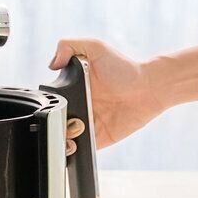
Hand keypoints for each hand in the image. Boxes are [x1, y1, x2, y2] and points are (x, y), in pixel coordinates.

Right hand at [49, 37, 165, 155]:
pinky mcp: (98, 138)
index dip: (48, 106)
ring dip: (62, 139)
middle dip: (54, 125)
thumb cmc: (124, 67)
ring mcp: (87, 124)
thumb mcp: (95, 47)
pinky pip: (81, 149)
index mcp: (72, 89)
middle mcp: (77, 107)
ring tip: (74, 130)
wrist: (149, 88)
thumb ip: (68, 46)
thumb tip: (51, 64)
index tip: (54, 107)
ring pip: (64, 137)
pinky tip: (76, 144)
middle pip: (55, 121)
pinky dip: (75, 151)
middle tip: (67, 119)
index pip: (52, 101)